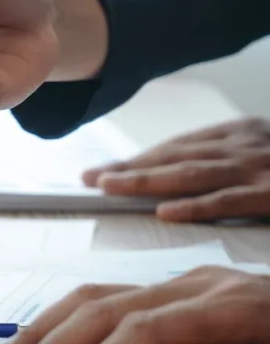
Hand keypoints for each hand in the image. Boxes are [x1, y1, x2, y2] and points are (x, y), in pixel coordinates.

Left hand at [82, 118, 269, 222]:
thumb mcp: (265, 149)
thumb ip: (228, 158)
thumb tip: (179, 176)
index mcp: (238, 132)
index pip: (178, 146)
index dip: (139, 159)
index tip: (104, 170)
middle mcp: (241, 146)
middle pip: (175, 156)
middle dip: (130, 167)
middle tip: (92, 178)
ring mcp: (255, 169)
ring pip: (190, 174)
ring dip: (145, 181)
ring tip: (109, 187)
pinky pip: (227, 200)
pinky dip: (195, 206)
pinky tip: (165, 212)